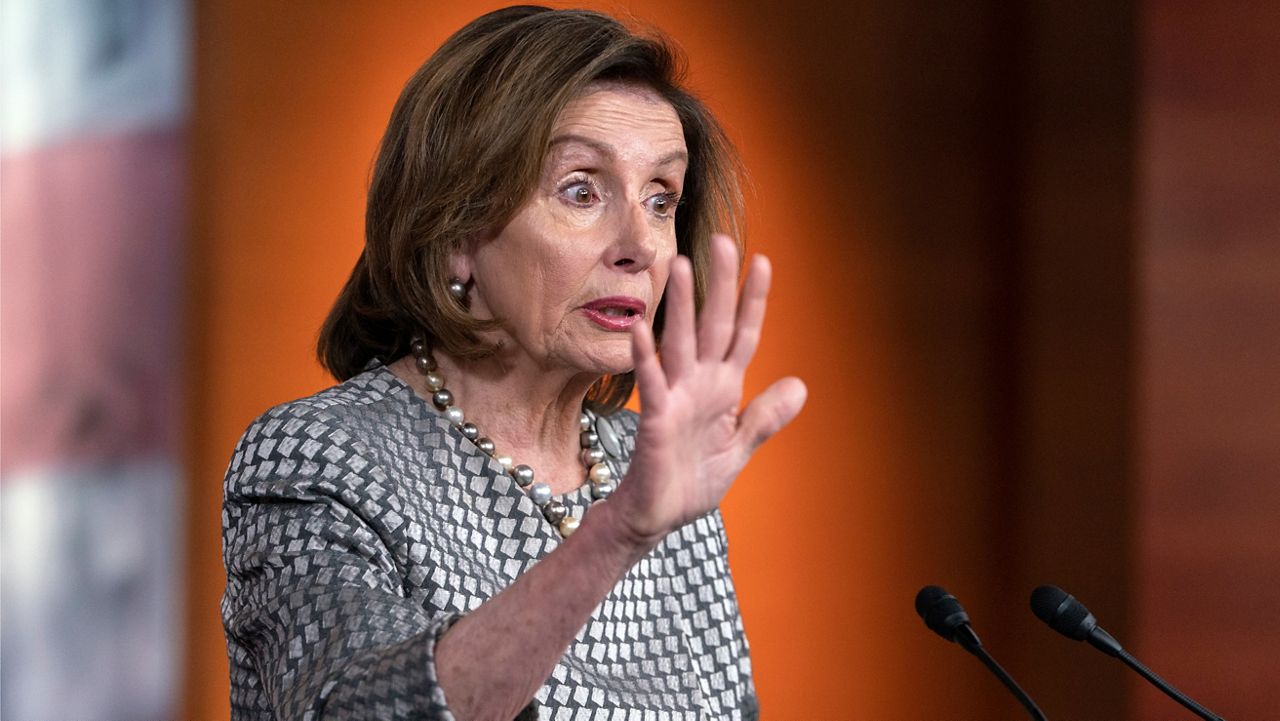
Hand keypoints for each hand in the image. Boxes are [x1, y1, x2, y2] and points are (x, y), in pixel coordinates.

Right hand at [610, 234, 806, 546]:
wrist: (657, 516)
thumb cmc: (691, 480)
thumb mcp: (738, 448)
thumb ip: (765, 417)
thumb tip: (800, 386)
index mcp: (723, 388)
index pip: (743, 336)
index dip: (753, 301)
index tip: (763, 262)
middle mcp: (699, 384)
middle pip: (712, 326)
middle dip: (718, 286)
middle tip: (721, 242)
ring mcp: (676, 397)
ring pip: (680, 343)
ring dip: (680, 306)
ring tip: (681, 268)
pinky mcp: (656, 420)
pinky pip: (653, 384)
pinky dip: (646, 357)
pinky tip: (641, 329)